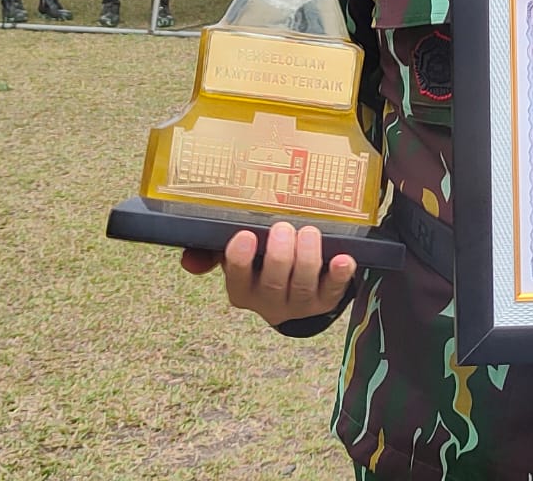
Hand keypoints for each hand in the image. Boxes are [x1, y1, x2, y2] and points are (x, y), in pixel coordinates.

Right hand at [180, 222, 354, 327]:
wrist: (291, 297)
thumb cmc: (259, 265)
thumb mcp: (236, 259)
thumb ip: (211, 252)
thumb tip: (189, 258)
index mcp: (242, 290)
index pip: (237, 279)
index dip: (239, 260)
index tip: (245, 235)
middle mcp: (269, 302)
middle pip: (273, 283)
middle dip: (279, 255)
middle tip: (283, 228)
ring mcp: (299, 304)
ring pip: (303, 285)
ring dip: (307, 258)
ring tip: (308, 232)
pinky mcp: (325, 301)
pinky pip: (334, 291)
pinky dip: (340, 275)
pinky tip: (343, 259)